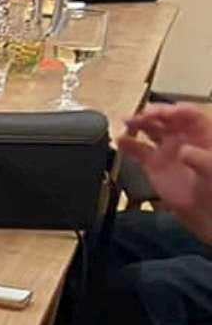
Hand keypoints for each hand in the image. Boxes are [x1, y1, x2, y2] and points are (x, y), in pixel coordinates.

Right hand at [121, 104, 211, 236]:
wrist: (207, 214)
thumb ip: (200, 159)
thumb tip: (183, 150)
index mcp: (202, 135)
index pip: (188, 114)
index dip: (173, 110)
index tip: (160, 112)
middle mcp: (184, 139)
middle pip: (166, 119)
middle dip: (152, 114)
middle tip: (140, 115)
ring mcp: (168, 152)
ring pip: (150, 131)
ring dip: (138, 124)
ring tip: (127, 122)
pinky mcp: (154, 166)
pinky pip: (138, 151)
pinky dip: (128, 145)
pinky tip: (120, 141)